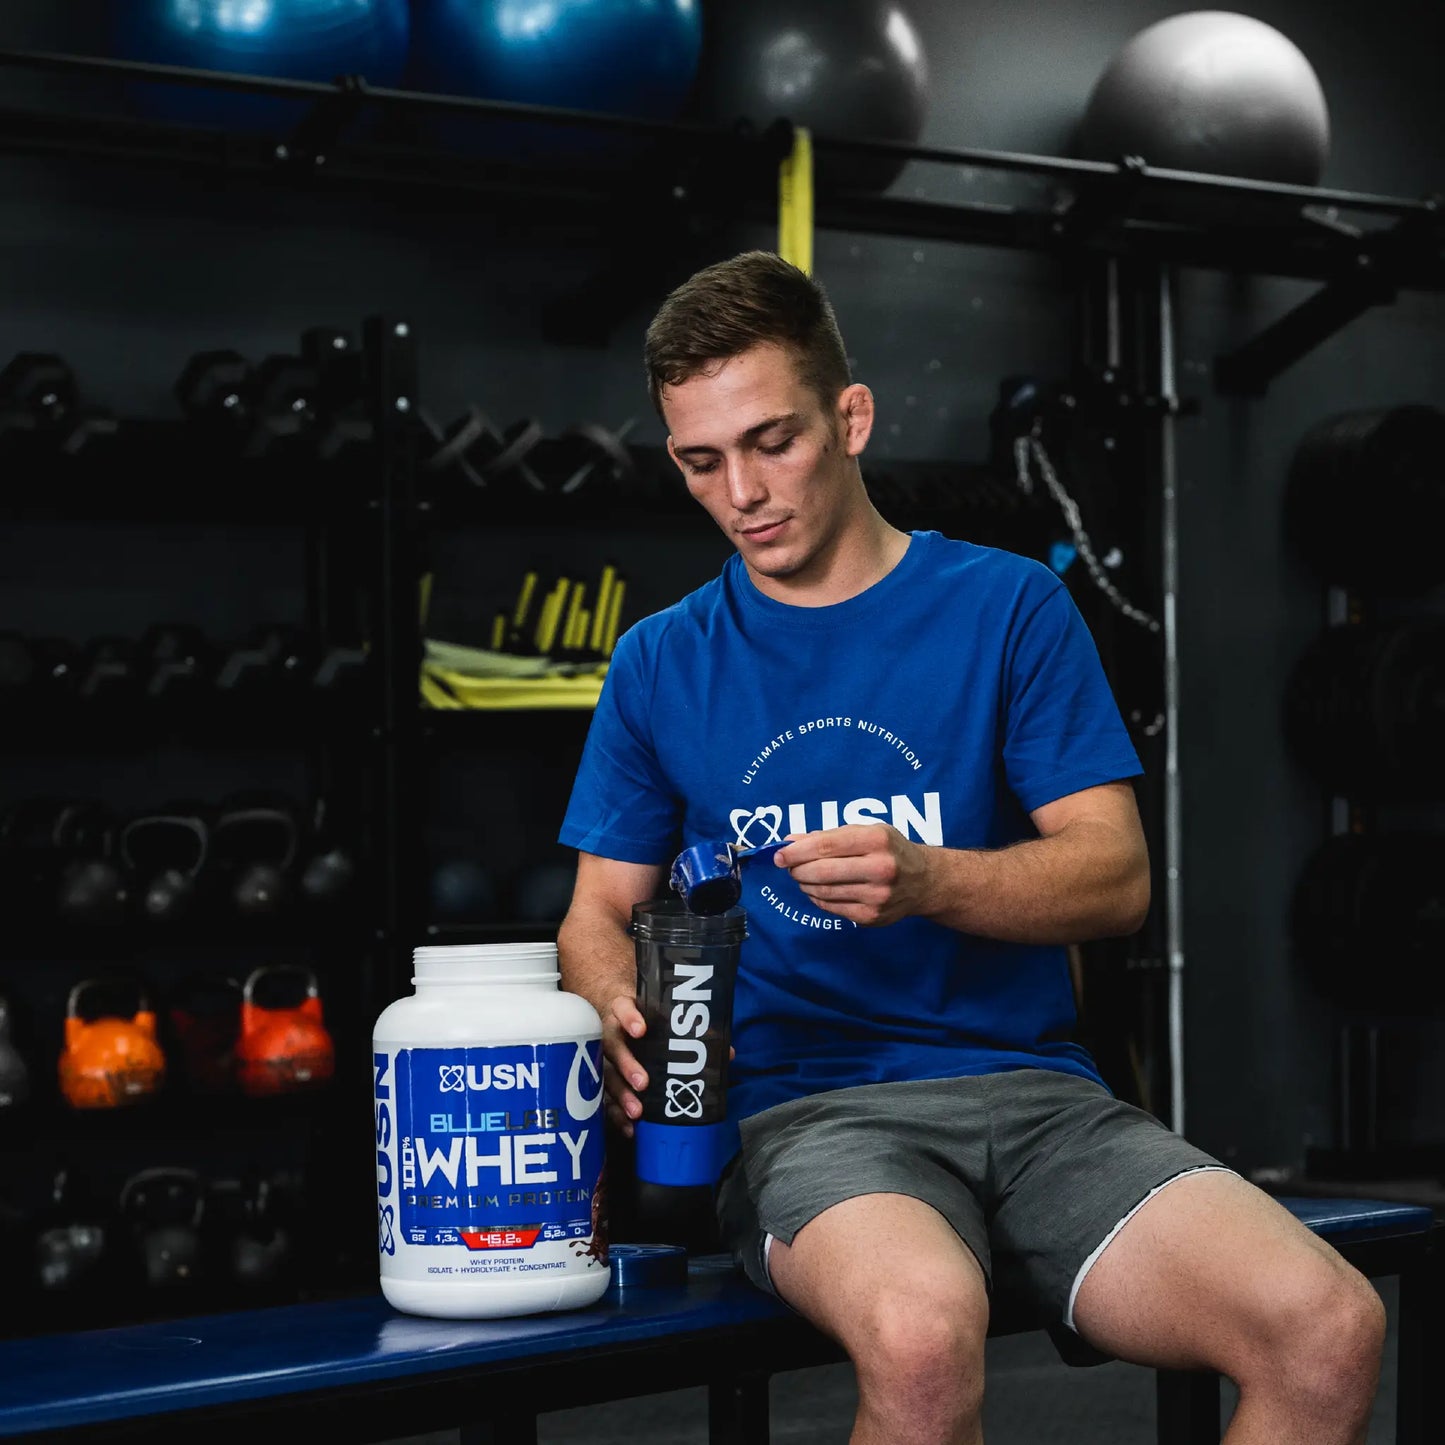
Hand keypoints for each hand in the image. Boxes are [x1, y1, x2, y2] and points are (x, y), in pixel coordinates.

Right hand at [599, 995, 736, 1138]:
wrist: (615, 1015)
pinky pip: (605, 1097)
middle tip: (644, 1082)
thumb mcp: (664, 1016)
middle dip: (628, 1066)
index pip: (623, 1009)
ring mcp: (602, 1057)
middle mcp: (610, 1033)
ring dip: (621, 1094)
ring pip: (606, 1075)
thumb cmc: (645, 1017)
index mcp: (624, 1011)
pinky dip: (615, 1114)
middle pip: (613, 1048)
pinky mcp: (601, 1079)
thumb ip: (694, 1032)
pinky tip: (629, 1127)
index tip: (642, 1030)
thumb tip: (727, 1053)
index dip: (630, 1018)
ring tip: (637, 1111)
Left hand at [774, 824, 931, 926]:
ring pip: (824, 891)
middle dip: (797, 869)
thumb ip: (828, 836)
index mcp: (877, 840)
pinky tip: (817, 889)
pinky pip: (832, 907)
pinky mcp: (872, 916)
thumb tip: (790, 841)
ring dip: (805, 883)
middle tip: (788, 866)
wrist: (924, 881)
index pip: (826, 845)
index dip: (797, 851)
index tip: (779, 853)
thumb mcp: (866, 832)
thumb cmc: (890, 850)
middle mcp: (881, 868)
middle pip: (822, 871)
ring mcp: (877, 896)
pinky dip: (817, 898)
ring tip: (802, 875)